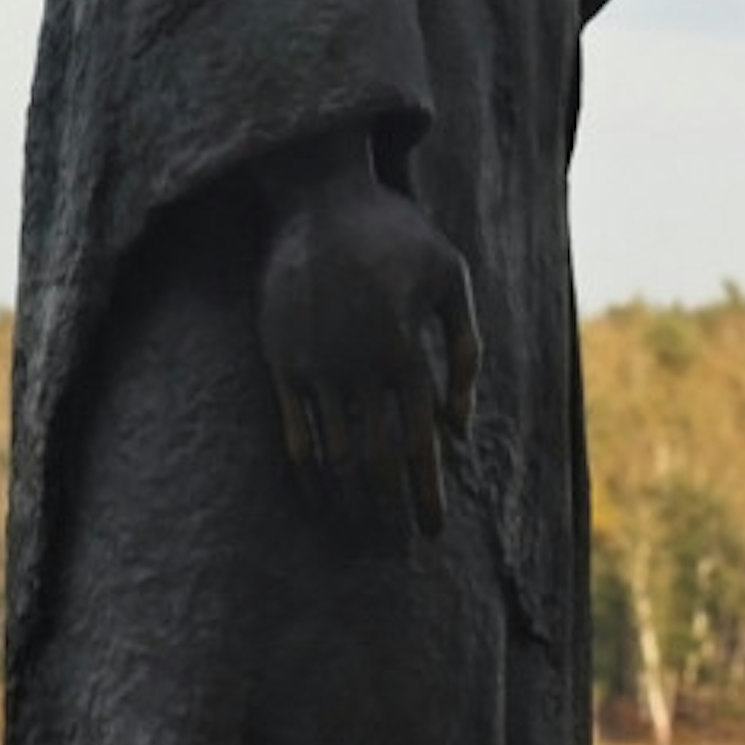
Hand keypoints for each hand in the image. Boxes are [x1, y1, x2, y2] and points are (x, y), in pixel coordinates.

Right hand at [255, 145, 480, 539]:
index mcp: (403, 347)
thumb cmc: (397, 235)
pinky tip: (320, 498)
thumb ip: (466, 354)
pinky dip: (307, 473)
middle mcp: (357, 361)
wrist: (316, 194)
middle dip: (386, 511)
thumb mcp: (452, 280)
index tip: (431, 533)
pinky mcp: (279, 359)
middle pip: (374, 459)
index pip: (418, 442)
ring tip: (359, 536)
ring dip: (347, 502)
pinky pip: (293, 432)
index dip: (425, 494)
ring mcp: (313, 362)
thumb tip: (456, 431)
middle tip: (395, 551)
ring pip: (331, 453)